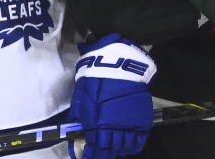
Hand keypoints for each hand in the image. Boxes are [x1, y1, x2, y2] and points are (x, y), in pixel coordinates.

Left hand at [69, 34, 155, 158]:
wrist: (117, 64)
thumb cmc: (96, 79)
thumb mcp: (81, 99)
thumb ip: (77, 119)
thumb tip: (73, 131)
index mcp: (97, 125)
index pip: (95, 150)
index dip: (91, 156)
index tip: (88, 157)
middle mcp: (114, 129)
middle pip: (109, 151)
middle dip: (103, 155)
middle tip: (99, 155)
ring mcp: (130, 125)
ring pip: (124, 147)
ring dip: (117, 151)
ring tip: (112, 151)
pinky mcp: (142, 119)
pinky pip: (138, 141)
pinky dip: (132, 147)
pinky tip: (127, 147)